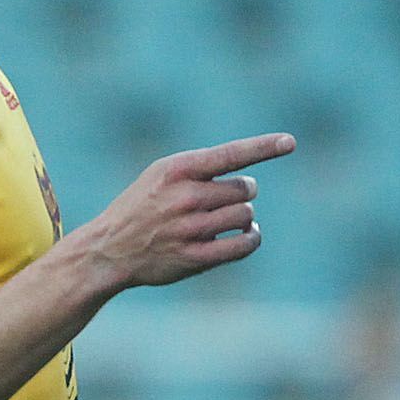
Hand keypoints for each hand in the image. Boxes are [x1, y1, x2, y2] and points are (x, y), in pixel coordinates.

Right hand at [94, 132, 294, 288]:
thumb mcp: (162, 174)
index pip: (229, 154)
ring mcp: (191, 228)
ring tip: (227, 219)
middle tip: (224, 199)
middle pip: (245, 189)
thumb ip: (201, 169)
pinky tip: (246, 234)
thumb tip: (251, 181)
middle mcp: (185, 197)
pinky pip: (244, 244)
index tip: (290, 141)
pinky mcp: (196, 257)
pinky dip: (251, 237)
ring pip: (245, 215)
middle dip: (242, 193)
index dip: (263, 147)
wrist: (110, 249)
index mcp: (177, 170)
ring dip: (243, 217)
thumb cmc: (143, 205)